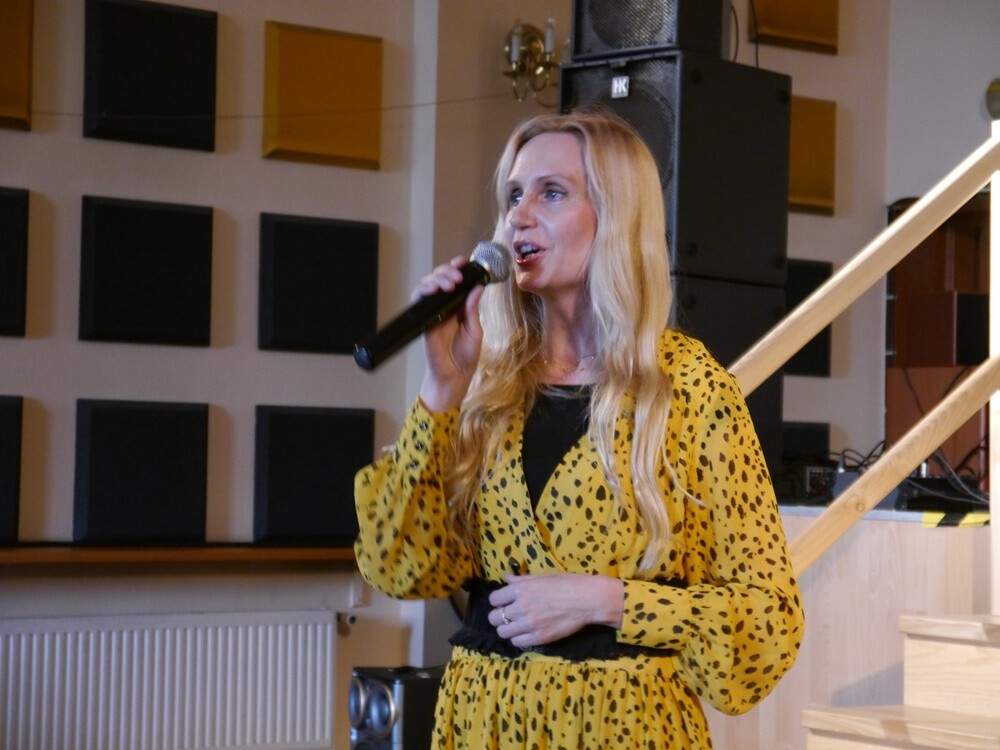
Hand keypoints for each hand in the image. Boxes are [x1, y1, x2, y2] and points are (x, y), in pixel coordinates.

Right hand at [416, 256, 485, 411]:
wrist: (454, 374)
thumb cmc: (466, 355)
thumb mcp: (475, 330)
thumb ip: (473, 309)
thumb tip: (477, 288)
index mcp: (460, 305)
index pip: (458, 281)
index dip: (459, 269)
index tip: (464, 261)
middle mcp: (446, 305)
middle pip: (441, 278)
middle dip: (448, 271)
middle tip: (458, 275)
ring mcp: (434, 310)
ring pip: (429, 284)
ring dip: (438, 278)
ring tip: (450, 282)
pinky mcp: (424, 318)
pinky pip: (419, 299)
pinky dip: (424, 290)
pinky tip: (434, 289)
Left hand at [487, 573, 623, 649]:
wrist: (587, 600)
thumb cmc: (567, 583)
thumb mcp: (542, 576)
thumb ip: (521, 580)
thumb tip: (506, 579)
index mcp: (520, 589)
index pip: (493, 599)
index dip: (497, 601)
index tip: (504, 602)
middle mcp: (520, 607)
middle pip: (494, 618)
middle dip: (498, 616)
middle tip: (508, 616)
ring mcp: (529, 624)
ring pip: (503, 632)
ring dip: (507, 629)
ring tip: (516, 627)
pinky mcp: (539, 638)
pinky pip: (517, 643)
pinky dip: (518, 639)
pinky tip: (525, 633)